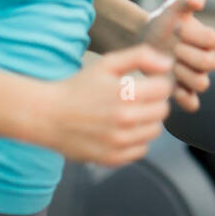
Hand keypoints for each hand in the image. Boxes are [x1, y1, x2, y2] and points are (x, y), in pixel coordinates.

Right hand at [41, 43, 173, 165]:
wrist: (46, 115)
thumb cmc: (78, 87)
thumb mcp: (107, 63)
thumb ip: (141, 57)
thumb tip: (168, 64)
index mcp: (126, 94)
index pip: (165, 89)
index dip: (158, 83)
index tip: (146, 83)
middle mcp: (125, 120)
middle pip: (163, 110)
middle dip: (154, 102)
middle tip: (136, 98)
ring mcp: (119, 142)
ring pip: (154, 131)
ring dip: (146, 121)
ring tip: (128, 114)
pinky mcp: (112, 158)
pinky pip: (141, 149)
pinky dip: (136, 140)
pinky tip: (120, 130)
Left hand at [140, 0, 214, 111]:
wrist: (145, 40)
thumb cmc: (164, 23)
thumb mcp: (173, 8)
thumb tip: (199, 0)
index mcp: (208, 40)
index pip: (213, 40)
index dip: (195, 35)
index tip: (177, 28)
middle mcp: (206, 60)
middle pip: (210, 64)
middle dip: (189, 56)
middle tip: (173, 48)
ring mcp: (194, 77)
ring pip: (202, 85)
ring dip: (185, 75)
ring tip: (170, 66)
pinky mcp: (182, 92)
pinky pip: (193, 104)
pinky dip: (184, 99)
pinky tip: (170, 87)